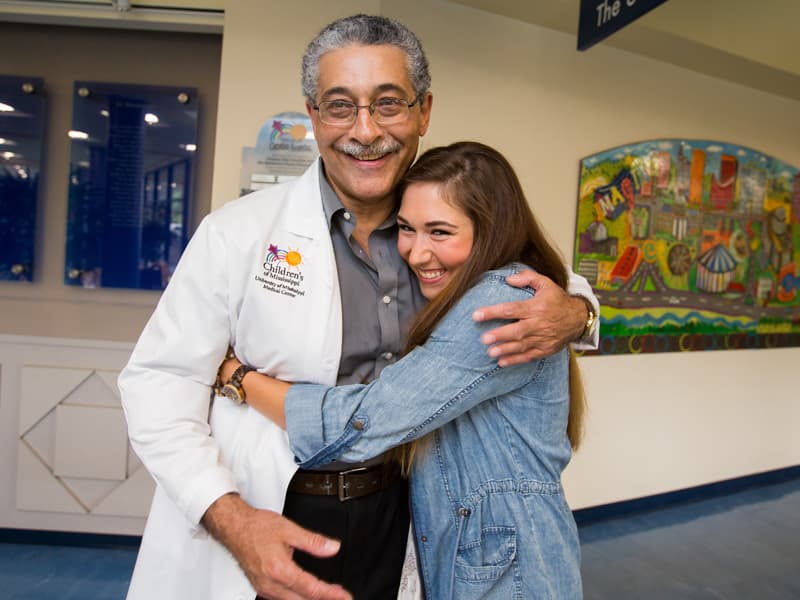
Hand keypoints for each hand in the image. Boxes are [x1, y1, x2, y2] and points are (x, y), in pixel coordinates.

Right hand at [203, 494, 350, 599]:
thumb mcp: (289, 529)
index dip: (331, 594)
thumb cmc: (257, 527)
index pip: (311, 589)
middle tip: (340, 596)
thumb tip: (332, 548)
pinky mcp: (260, 587)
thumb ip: (313, 542)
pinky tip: (304, 594)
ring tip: (326, 595)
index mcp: (280, 570)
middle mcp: (271, 584)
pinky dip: (295, 599)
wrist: (234, 527)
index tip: (345, 596)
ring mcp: (264, 588)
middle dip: (323, 599)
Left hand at [472, 269, 586, 365]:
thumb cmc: (558, 300)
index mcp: (536, 307)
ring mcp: (543, 338)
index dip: (493, 312)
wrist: (579, 318)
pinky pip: (529, 356)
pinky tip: (502, 362)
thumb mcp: (546, 283)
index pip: (511, 310)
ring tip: (491, 352)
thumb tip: (508, 278)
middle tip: (484, 339)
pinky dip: (516, 360)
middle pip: (517, 330)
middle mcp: (539, 323)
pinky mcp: (545, 349)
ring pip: (522, 345)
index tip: (477, 314)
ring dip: (506, 350)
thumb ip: (527, 277)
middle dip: (500, 335)